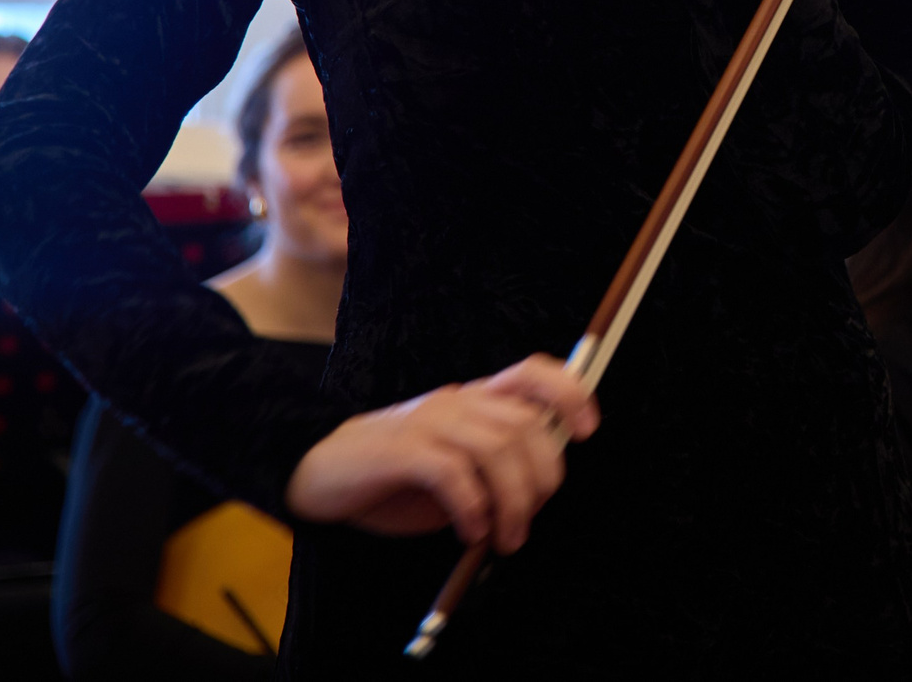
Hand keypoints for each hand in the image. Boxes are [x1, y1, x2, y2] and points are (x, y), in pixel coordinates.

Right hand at [286, 354, 596, 554]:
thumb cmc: (398, 475)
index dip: (570, 394)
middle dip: (542, 477)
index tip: (588, 431)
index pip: (534, 373)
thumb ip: (498, 467)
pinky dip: (472, 506)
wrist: (323, 472)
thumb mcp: (458, 464)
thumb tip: (539, 496)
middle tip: (528, 521)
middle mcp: (457, 401)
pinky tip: (470, 531)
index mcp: (476, 398)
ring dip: (513, 502)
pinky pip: (453, 472)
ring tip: (504, 538)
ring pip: (497, 447)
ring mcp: (428, 421)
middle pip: (525, 424)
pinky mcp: (400, 450)